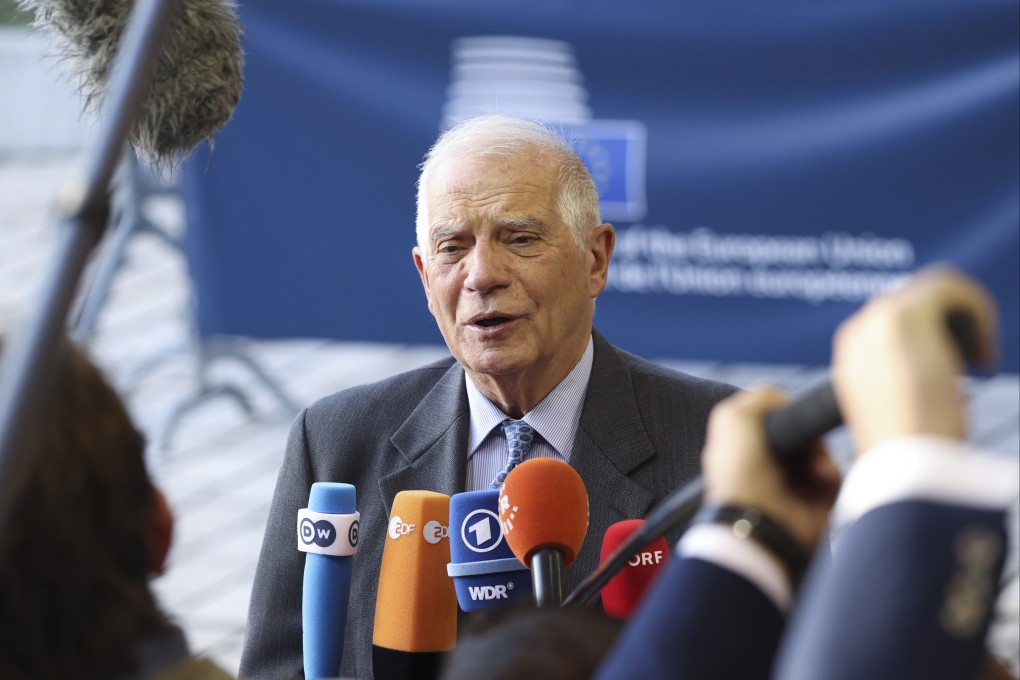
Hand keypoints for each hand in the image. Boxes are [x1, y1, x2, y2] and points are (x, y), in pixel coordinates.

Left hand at [702, 387, 841, 552]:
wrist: (761, 521)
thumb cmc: (741, 472)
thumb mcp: (734, 419)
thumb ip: (761, 398)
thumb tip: (787, 401)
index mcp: (744, 447)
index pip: (776, 421)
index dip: (786, 416)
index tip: (789, 418)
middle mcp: (768, 463)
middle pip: (803, 434)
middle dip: (809, 435)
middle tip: (806, 445)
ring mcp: (793, 483)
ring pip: (822, 453)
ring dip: (821, 455)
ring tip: (813, 467)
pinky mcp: (817, 501)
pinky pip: (834, 477)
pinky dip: (830, 475)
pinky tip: (819, 479)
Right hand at [832, 265, 997, 454]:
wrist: (901, 468)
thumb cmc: (906, 454)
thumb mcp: (899, 410)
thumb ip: (907, 379)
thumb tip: (941, 370)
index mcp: (852, 354)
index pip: (893, 318)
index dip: (935, 332)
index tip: (957, 367)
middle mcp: (859, 331)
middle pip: (912, 296)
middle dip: (951, 320)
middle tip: (972, 360)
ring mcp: (878, 321)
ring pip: (933, 286)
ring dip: (966, 315)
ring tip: (980, 357)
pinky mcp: (906, 315)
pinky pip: (951, 287)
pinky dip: (978, 312)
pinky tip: (984, 356)